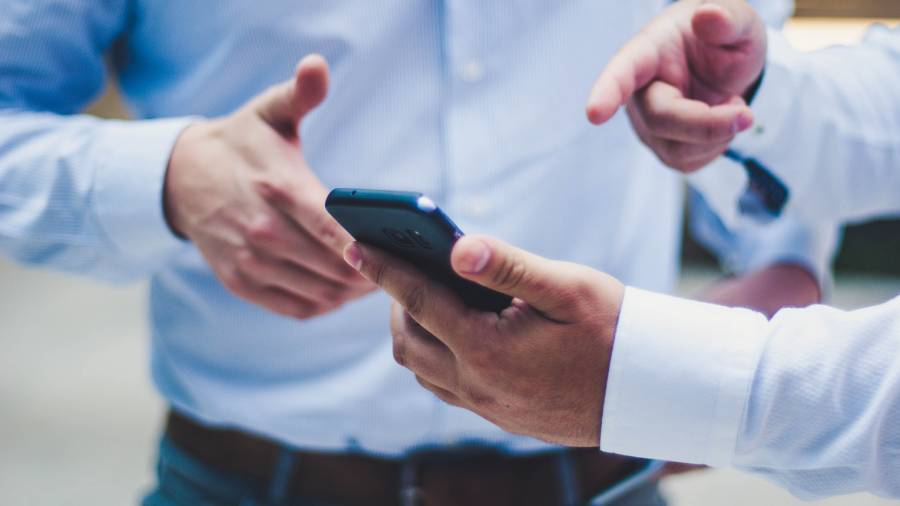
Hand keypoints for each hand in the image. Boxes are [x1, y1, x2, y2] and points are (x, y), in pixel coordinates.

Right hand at [164, 55, 373, 318]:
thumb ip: (300, 93)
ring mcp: (250, 261)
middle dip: (372, 272)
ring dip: (353, 292)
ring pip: (320, 293)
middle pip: (334, 267)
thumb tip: (317, 65)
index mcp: (278, 187)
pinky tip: (343, 291)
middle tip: (401, 268)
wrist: (181, 178)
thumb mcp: (269, 112)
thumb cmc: (242, 144)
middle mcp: (262, 230)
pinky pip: (297, 308)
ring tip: (379, 280)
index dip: (368, 247)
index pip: (333, 228)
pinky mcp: (241, 282)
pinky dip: (326, 304)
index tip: (399, 252)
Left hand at [344, 235, 624, 446]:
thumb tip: (457, 246)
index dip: (383, 269)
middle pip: (408, 340)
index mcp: (487, 349)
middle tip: (398, 265)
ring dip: (411, 330)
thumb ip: (507, 265)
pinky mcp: (497, 416)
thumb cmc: (613, 330)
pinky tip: (451, 330)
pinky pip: (443, 385)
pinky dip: (433, 354)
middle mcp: (477, 384)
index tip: (354, 244)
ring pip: (421, 368)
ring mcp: (485, 406)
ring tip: (422, 294)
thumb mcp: (566, 287)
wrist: (648, 391)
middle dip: (394, 300)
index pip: (418, 301)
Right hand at [586, 0, 766, 171]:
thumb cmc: (723, 39)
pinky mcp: (663, 148)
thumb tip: (709, 16)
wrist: (725, 66)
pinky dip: (716, 146)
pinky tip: (720, 122)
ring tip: (732, 104)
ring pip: (676, 149)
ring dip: (718, 135)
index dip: (607, 92)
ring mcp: (647, 124)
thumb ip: (728, 18)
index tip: (595, 113)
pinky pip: (689, 162)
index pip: (622, 72)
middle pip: (661, 119)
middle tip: (747, 115)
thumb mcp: (739, 22)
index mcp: (648, 52)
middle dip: (707, 124)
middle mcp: (638, 92)